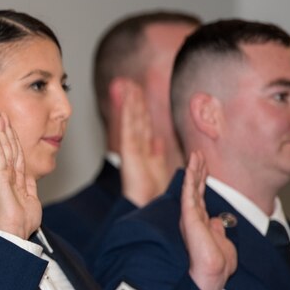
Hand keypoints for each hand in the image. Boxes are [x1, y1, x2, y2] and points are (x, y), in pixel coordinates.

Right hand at [0, 114, 40, 237]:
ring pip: (5, 149)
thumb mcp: (33, 200)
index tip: (11, 129)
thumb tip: (30, 176)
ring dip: (2, 133)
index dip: (15, 142)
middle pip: (10, 149)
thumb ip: (29, 186)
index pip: (17, 156)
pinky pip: (0, 156)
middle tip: (3, 117)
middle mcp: (9, 176)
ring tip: (0, 119)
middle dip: (7, 132)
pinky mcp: (0, 177)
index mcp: (17, 181)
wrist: (16, 230)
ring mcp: (4, 176)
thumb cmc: (24, 221)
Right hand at [118, 82, 171, 205]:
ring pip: (132, 119)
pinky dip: (128, 112)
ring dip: (130, 102)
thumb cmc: (154, 194)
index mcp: (145, 152)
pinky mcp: (129, 150)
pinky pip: (129, 126)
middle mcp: (137, 148)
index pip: (143, 126)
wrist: (147, 205)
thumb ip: (158, 155)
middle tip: (131, 84)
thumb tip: (158, 141)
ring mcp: (132, 148)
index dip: (142, 110)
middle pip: (136, 119)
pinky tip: (128, 99)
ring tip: (128, 85)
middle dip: (134, 102)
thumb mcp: (161, 170)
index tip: (139, 95)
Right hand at [180, 151, 236, 289]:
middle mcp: (192, 218)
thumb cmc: (218, 264)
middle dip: (197, 171)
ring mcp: (190, 217)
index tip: (204, 166)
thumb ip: (218, 229)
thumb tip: (218, 221)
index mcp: (199, 222)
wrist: (213, 274)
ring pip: (191, 188)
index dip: (202, 180)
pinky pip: (189, 194)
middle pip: (195, 189)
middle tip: (198, 154)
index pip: (200, 197)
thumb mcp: (222, 242)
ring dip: (194, 171)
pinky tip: (192, 168)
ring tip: (196, 155)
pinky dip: (190, 180)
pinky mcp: (189, 217)